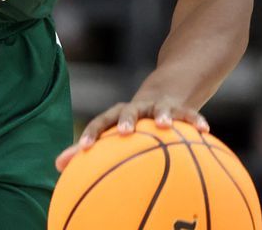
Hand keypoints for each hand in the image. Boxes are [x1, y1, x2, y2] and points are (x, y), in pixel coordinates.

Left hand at [55, 95, 208, 172]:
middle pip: (128, 111)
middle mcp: (137, 108)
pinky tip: (205, 130)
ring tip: (165, 125)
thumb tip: (56, 167)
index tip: (82, 149)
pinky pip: (189, 114)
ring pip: (161, 108)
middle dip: (125, 120)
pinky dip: (196, 121)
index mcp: (117, 116)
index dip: (90, 134)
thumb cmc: (131, 123)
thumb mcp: (112, 133)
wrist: (163, 94)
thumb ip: (88, 151)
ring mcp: (159, 106)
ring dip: (163, 115)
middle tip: (123, 132)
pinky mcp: (180, 108)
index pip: (99, 122)